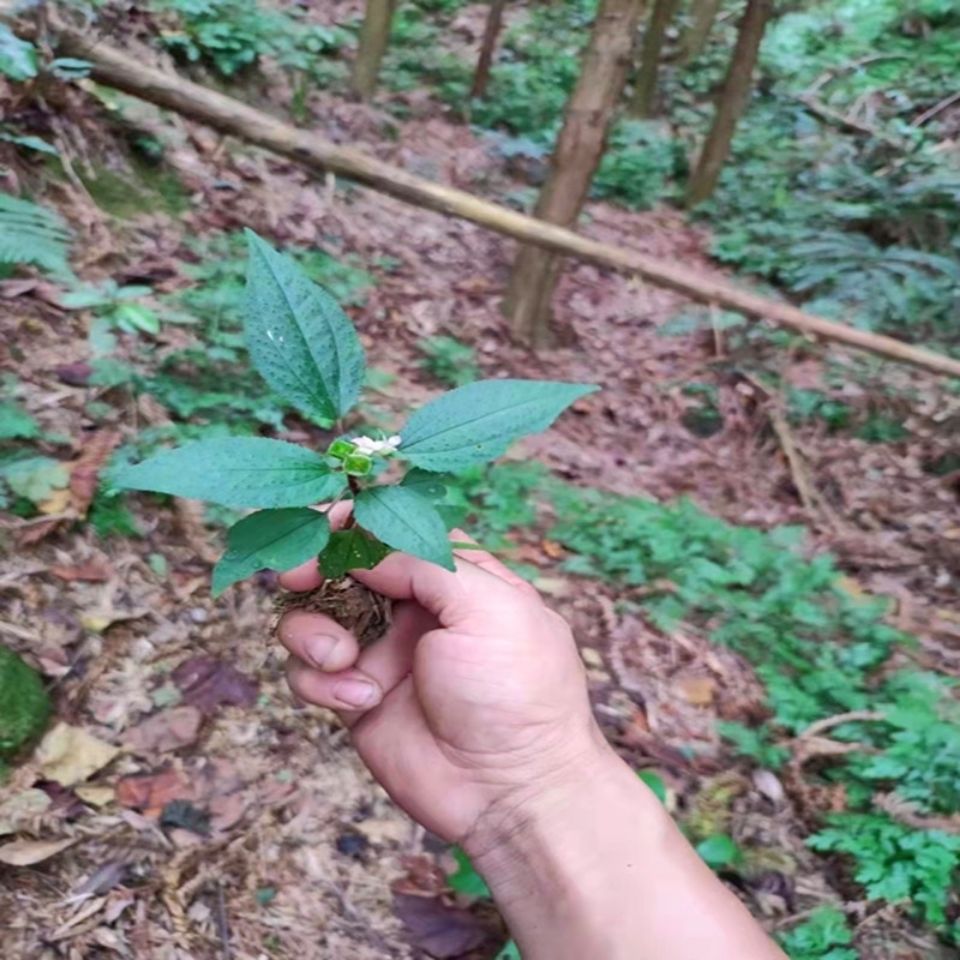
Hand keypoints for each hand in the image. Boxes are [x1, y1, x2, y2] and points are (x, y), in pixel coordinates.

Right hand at [276, 526, 607, 843]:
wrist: (510, 791)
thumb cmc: (516, 691)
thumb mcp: (490, 607)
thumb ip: (424, 564)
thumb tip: (359, 546)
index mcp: (455, 578)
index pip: (394, 533)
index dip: (354, 525)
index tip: (323, 528)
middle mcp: (415, 610)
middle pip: (344, 569)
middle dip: (315, 570)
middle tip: (297, 578)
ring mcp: (383, 653)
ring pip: (314, 618)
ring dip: (312, 631)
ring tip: (341, 658)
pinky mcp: (356, 697)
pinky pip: (310, 673)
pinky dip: (320, 682)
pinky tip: (362, 701)